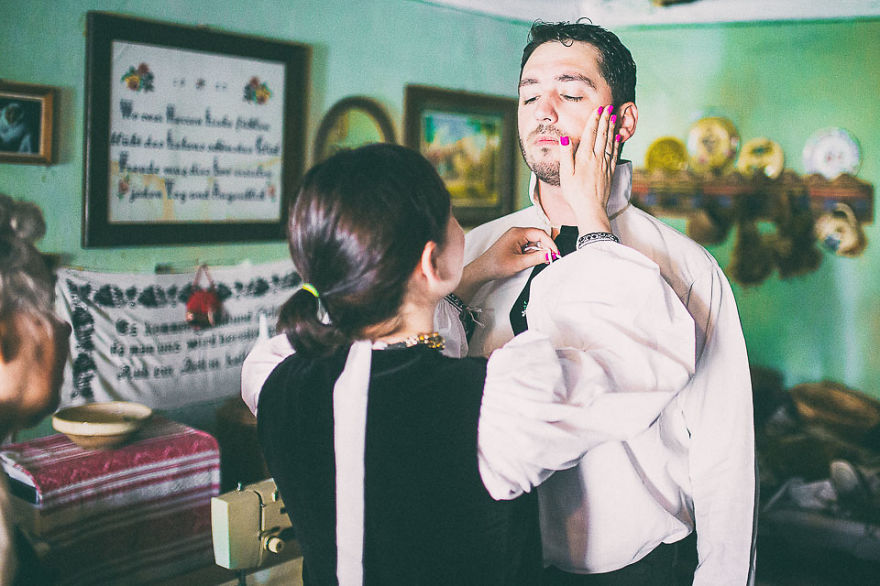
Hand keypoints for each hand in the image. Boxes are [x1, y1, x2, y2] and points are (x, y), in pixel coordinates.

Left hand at [455, 227, 558, 301]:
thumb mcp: (519, 263)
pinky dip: (532, 253)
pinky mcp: (515, 244)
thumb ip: (536, 258)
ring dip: (538, 252)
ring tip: (536, 262)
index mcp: (517, 233)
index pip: (540, 234)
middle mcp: (517, 232)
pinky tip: (529, 261)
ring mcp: (515, 238)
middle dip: (545, 248)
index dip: (550, 244)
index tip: (556, 253)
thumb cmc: (496, 265)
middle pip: (538, 237)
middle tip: (550, 259)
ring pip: (534, 242)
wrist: (483, 270)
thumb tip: (550, 254)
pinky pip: (528, 246)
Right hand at [558, 105, 618, 233]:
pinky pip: (614, 153)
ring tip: (614, 116)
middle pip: (602, 135)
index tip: (598, 109)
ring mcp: (605, 165)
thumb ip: (566, 155)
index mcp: (585, 157)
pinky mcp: (610, 172)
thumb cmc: (575, 193)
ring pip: (609, 142)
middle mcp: (597, 158)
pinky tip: (617, 137)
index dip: (594, 120)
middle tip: (608, 107)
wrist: (591, 209)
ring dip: (612, 128)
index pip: (590, 134)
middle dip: (605, 120)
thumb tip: (565, 138)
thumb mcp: (566, 174)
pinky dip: (616, 143)